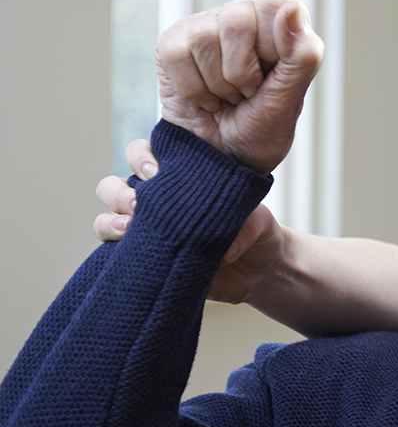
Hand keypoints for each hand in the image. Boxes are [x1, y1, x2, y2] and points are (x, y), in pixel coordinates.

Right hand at [94, 141, 289, 304]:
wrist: (260, 271)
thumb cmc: (257, 232)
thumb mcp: (260, 221)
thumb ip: (247, 225)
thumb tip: (226, 249)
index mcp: (180, 180)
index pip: (146, 155)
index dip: (141, 157)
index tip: (156, 171)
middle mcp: (158, 202)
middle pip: (114, 185)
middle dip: (118, 191)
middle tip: (139, 202)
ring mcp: (149, 231)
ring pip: (107, 217)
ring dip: (110, 220)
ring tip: (131, 227)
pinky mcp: (147, 260)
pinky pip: (112, 252)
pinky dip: (111, 248)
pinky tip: (126, 249)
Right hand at [156, 0, 323, 173]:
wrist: (223, 161)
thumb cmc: (262, 129)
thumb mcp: (290, 100)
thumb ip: (302, 55)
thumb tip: (291, 8)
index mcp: (279, 25)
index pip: (274, 3)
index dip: (273, 44)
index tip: (272, 75)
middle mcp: (242, 18)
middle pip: (237, 21)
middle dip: (242, 73)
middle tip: (247, 93)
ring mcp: (204, 27)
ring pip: (204, 38)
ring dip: (217, 85)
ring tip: (226, 98)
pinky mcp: (172, 44)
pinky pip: (176, 53)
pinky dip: (192, 89)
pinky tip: (204, 99)